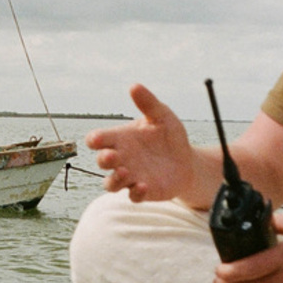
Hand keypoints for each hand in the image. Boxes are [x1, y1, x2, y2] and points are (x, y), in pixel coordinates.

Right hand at [86, 84, 212, 203]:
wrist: (188, 161)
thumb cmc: (169, 136)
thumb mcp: (162, 116)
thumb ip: (148, 103)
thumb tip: (134, 86)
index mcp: (121, 139)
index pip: (98, 140)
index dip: (95, 139)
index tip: (98, 139)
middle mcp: (121, 159)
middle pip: (102, 161)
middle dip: (104, 159)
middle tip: (112, 156)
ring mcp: (130, 177)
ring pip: (111, 184)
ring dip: (114, 180)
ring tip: (124, 172)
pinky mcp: (143, 192)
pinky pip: (133, 197)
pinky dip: (135, 193)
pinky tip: (144, 185)